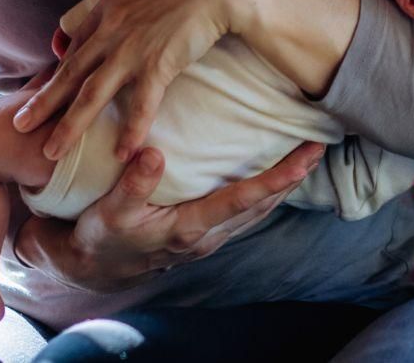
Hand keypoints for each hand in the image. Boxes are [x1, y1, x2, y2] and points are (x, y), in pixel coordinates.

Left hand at [13, 0, 265, 161]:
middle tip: (20, 125)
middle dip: (44, 101)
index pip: (76, 38)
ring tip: (52, 152)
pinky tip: (121, 153)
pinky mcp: (158, 61)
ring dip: (70, 126)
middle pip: (70, 71)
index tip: (52, 82)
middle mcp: (111, 24)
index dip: (63, 64)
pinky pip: (140, 104)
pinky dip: (131, 130)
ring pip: (91, 94)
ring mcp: (131, 45)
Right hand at [13, 141, 322, 289]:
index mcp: (187, 229)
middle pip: (261, 206)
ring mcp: (207, 238)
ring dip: (284, 186)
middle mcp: (205, 237)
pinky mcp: (203, 233)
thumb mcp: (109, 210)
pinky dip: (265, 194)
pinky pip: (244, 213)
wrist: (93, 267)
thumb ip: (132, 184)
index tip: (305, 159)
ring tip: (307, 156)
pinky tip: (275, 176)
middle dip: (293, 178)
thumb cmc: (101, 235)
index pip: (242, 201)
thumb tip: (154, 154)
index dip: (276, 179)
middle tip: (320, 146)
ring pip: (257, 212)